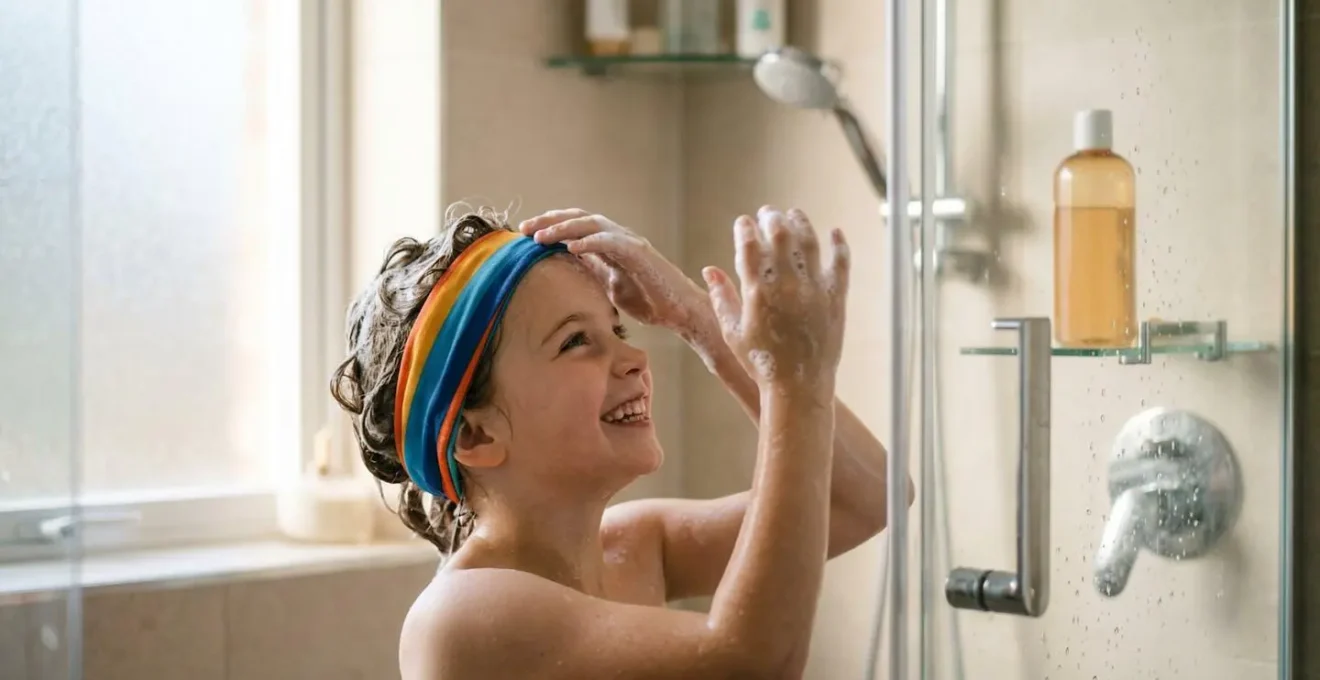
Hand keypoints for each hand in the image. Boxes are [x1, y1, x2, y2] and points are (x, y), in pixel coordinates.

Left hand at [519, 209, 711, 332]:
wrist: (680, 311)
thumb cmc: (649, 301)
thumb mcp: (610, 287)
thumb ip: (592, 273)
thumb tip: (565, 269)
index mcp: (609, 244)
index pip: (575, 226)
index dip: (550, 227)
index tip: (525, 236)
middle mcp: (618, 237)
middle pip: (579, 218)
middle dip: (549, 221)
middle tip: (524, 229)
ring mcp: (629, 242)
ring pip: (591, 224)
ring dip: (563, 228)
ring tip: (540, 237)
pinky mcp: (639, 252)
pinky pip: (610, 242)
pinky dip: (589, 241)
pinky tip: (571, 247)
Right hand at [702, 207, 849, 389]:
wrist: (798, 388)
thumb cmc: (760, 364)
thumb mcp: (732, 332)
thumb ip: (721, 298)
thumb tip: (710, 269)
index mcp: (757, 294)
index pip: (749, 247)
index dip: (744, 229)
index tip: (743, 223)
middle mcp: (787, 287)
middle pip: (780, 236)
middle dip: (772, 219)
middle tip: (768, 213)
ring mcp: (814, 291)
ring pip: (809, 243)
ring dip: (801, 223)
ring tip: (793, 214)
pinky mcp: (836, 299)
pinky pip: (840, 264)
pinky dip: (839, 244)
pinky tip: (834, 231)